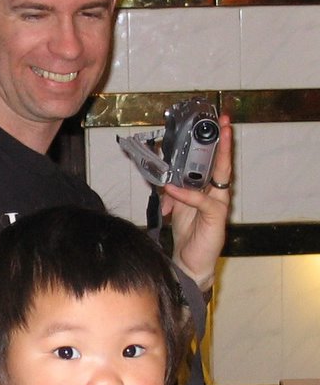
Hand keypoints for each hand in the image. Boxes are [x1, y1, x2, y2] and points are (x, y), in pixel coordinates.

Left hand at [163, 115, 232, 290]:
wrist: (190, 261)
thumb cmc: (188, 233)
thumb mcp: (176, 206)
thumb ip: (171, 191)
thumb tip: (161, 179)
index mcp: (208, 189)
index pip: (214, 162)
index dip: (216, 144)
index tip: (216, 124)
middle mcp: (217, 194)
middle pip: (223, 163)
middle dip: (223, 142)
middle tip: (223, 123)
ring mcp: (219, 204)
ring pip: (220, 176)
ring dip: (215, 158)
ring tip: (209, 141)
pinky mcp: (216, 217)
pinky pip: (202, 200)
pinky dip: (186, 193)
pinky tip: (173, 188)